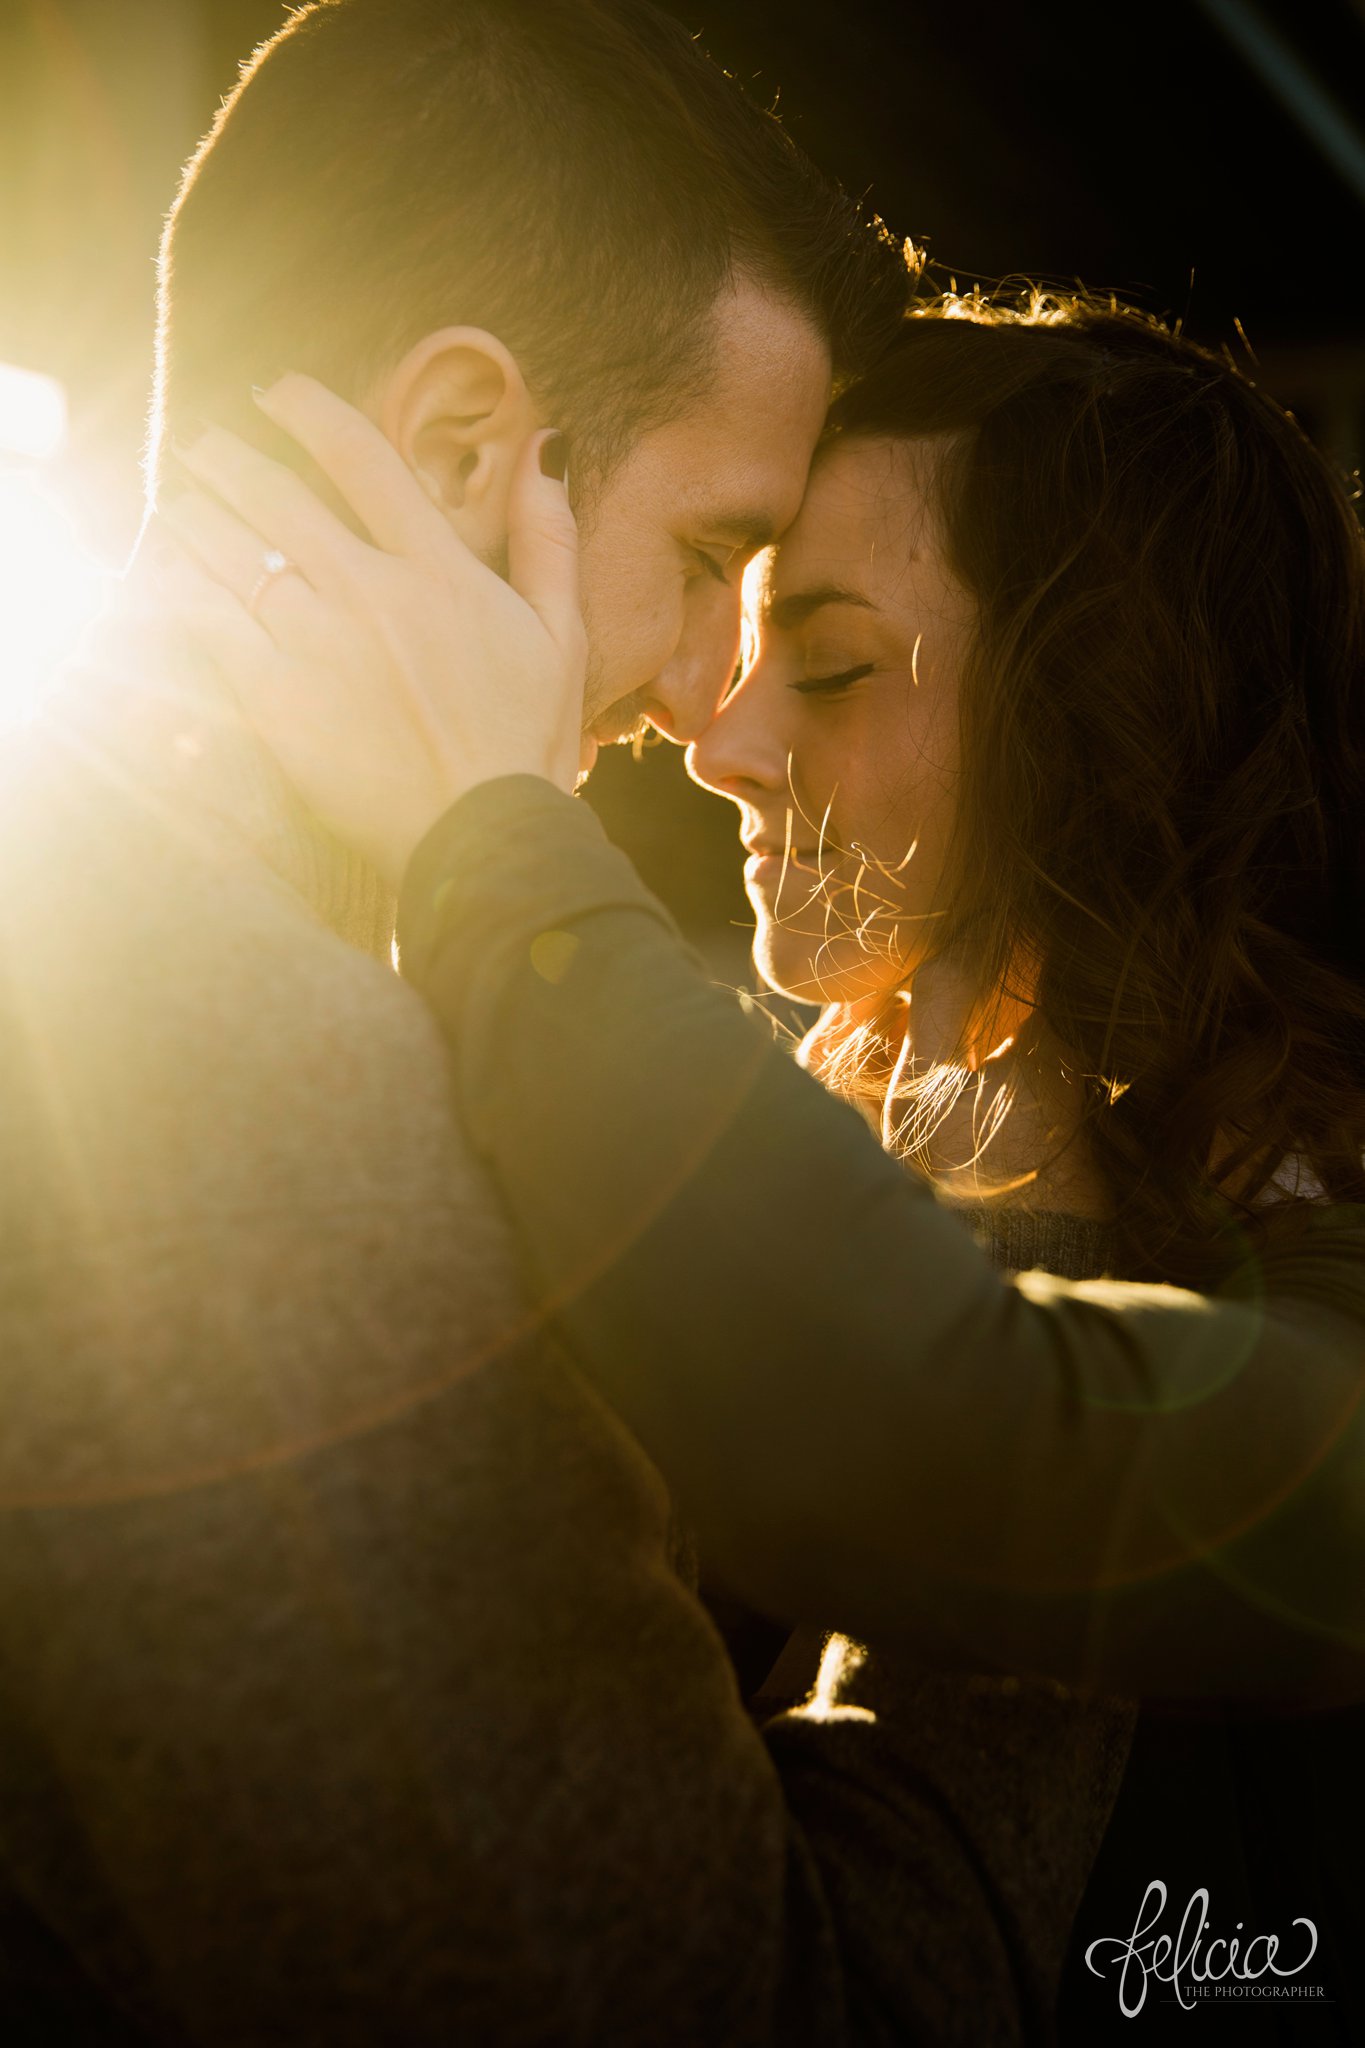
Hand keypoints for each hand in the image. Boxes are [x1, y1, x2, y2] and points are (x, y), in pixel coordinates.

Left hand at [150, 376, 587, 887]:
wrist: (487, 836)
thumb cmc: (529, 743)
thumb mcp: (563, 633)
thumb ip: (549, 536)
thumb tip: (546, 446)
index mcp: (438, 568)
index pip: (361, 457)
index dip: (307, 410)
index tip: (276, 393)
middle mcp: (368, 590)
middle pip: (274, 494)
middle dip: (226, 458)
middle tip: (202, 445)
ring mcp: (315, 641)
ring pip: (227, 549)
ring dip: (190, 513)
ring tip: (173, 503)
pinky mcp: (273, 697)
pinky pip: (202, 620)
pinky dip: (173, 587)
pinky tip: (157, 573)